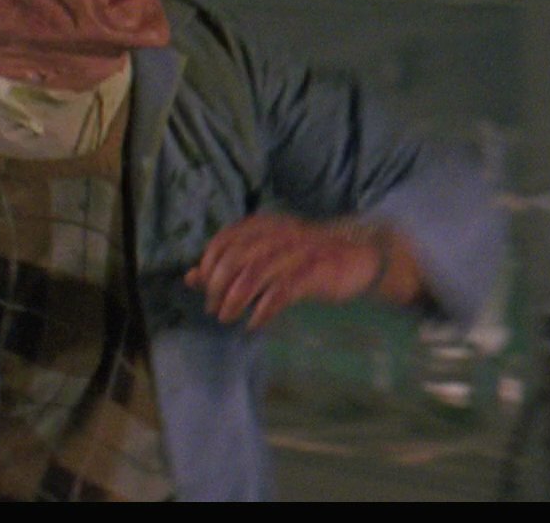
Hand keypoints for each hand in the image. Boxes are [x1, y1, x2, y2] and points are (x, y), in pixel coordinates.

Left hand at [184, 213, 394, 328]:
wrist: (359, 259)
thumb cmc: (307, 259)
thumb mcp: (267, 256)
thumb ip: (230, 265)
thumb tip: (190, 277)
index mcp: (267, 225)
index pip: (226, 238)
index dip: (209, 263)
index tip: (206, 287)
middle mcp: (281, 234)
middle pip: (236, 258)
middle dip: (218, 287)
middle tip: (215, 309)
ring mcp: (300, 251)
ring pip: (255, 274)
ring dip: (236, 299)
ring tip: (229, 317)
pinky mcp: (316, 272)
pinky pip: (282, 291)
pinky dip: (263, 310)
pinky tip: (255, 323)